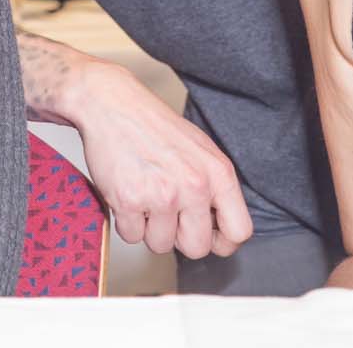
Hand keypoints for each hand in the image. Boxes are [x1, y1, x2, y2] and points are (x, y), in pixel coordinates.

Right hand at [64, 57, 252, 258]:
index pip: (239, 232)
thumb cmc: (155, 126)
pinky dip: (126, 221)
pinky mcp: (129, 200)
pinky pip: (131, 236)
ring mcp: (162, 195)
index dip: (221, 240)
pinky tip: (127, 193)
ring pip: (161, 245)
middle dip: (180, 238)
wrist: (113, 104)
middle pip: (198, 248)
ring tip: (144, 196)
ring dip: (149, 228)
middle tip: (168, 215)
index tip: (206, 234)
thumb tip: (220, 228)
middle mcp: (194, 186)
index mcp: (218, 174)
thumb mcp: (201, 150)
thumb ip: (215, 188)